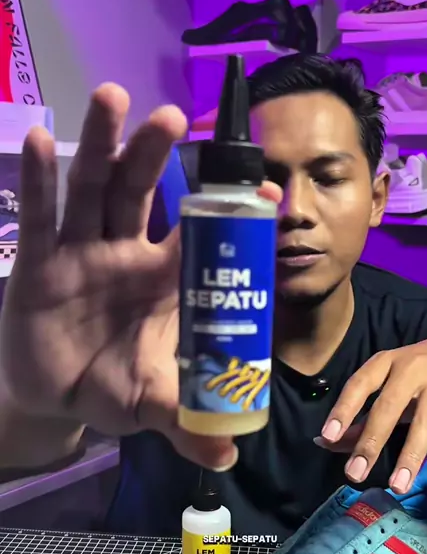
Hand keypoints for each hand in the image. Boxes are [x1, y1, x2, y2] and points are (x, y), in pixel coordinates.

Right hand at [0, 84, 280, 470]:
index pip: (202, 238)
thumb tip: (229, 455)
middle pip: (142, 194)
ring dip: (102, 145)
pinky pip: (41, 217)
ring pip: (92, 189)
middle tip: (175, 119)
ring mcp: (81, 251)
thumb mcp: (151, 406)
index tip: (261, 187)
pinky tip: (38, 140)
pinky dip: (38, 181)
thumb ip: (187, 424)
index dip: (230, 215)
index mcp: (165, 282)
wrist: (54, 396)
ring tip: (114, 97)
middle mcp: (127, 254)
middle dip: (156, 156)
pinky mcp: (39, 262)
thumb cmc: (111, 386)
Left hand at [315, 336, 426, 495]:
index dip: (344, 409)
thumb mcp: (388, 384)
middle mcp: (413, 368)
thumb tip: (323, 442)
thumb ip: (359, 415)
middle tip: (355, 474)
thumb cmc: (419, 373)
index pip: (360, 384)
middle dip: (371, 442)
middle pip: (389, 406)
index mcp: (386, 362)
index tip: (328, 436)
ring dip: (411, 457)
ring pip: (425, 424)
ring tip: (397, 487)